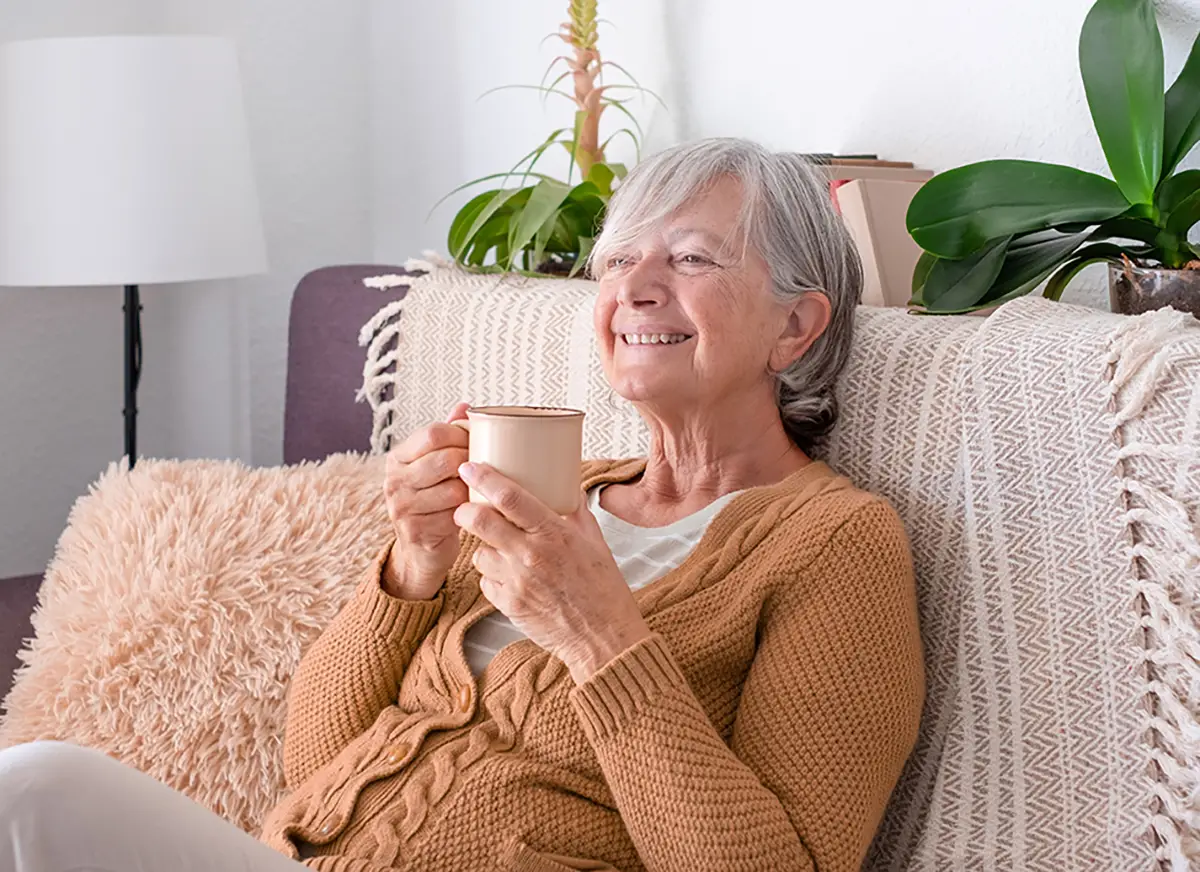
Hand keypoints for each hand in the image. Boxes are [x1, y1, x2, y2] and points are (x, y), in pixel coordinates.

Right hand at [381, 403, 471, 598]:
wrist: (421, 548)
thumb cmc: (434, 500)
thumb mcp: (435, 466)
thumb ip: (448, 435)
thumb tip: (464, 406)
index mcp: (398, 457)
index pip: (434, 434)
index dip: (462, 435)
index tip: (477, 443)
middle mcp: (394, 480)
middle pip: (445, 459)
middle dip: (472, 463)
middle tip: (484, 470)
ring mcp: (401, 506)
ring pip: (453, 488)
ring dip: (472, 491)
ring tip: (478, 491)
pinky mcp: (415, 530)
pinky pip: (455, 515)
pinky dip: (469, 512)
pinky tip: (472, 511)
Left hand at [453, 462, 652, 683]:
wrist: (603, 637)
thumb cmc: (602, 589)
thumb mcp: (595, 541)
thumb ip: (575, 512)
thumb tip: (565, 487)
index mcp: (554, 533)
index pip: (510, 497)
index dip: (484, 478)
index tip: (470, 468)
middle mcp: (531, 555)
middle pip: (479, 521)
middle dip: (465, 511)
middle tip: (466, 509)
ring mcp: (517, 582)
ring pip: (479, 553)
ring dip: (483, 548)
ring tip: (501, 551)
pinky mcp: (508, 605)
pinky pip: (486, 581)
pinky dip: (493, 576)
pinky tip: (511, 577)